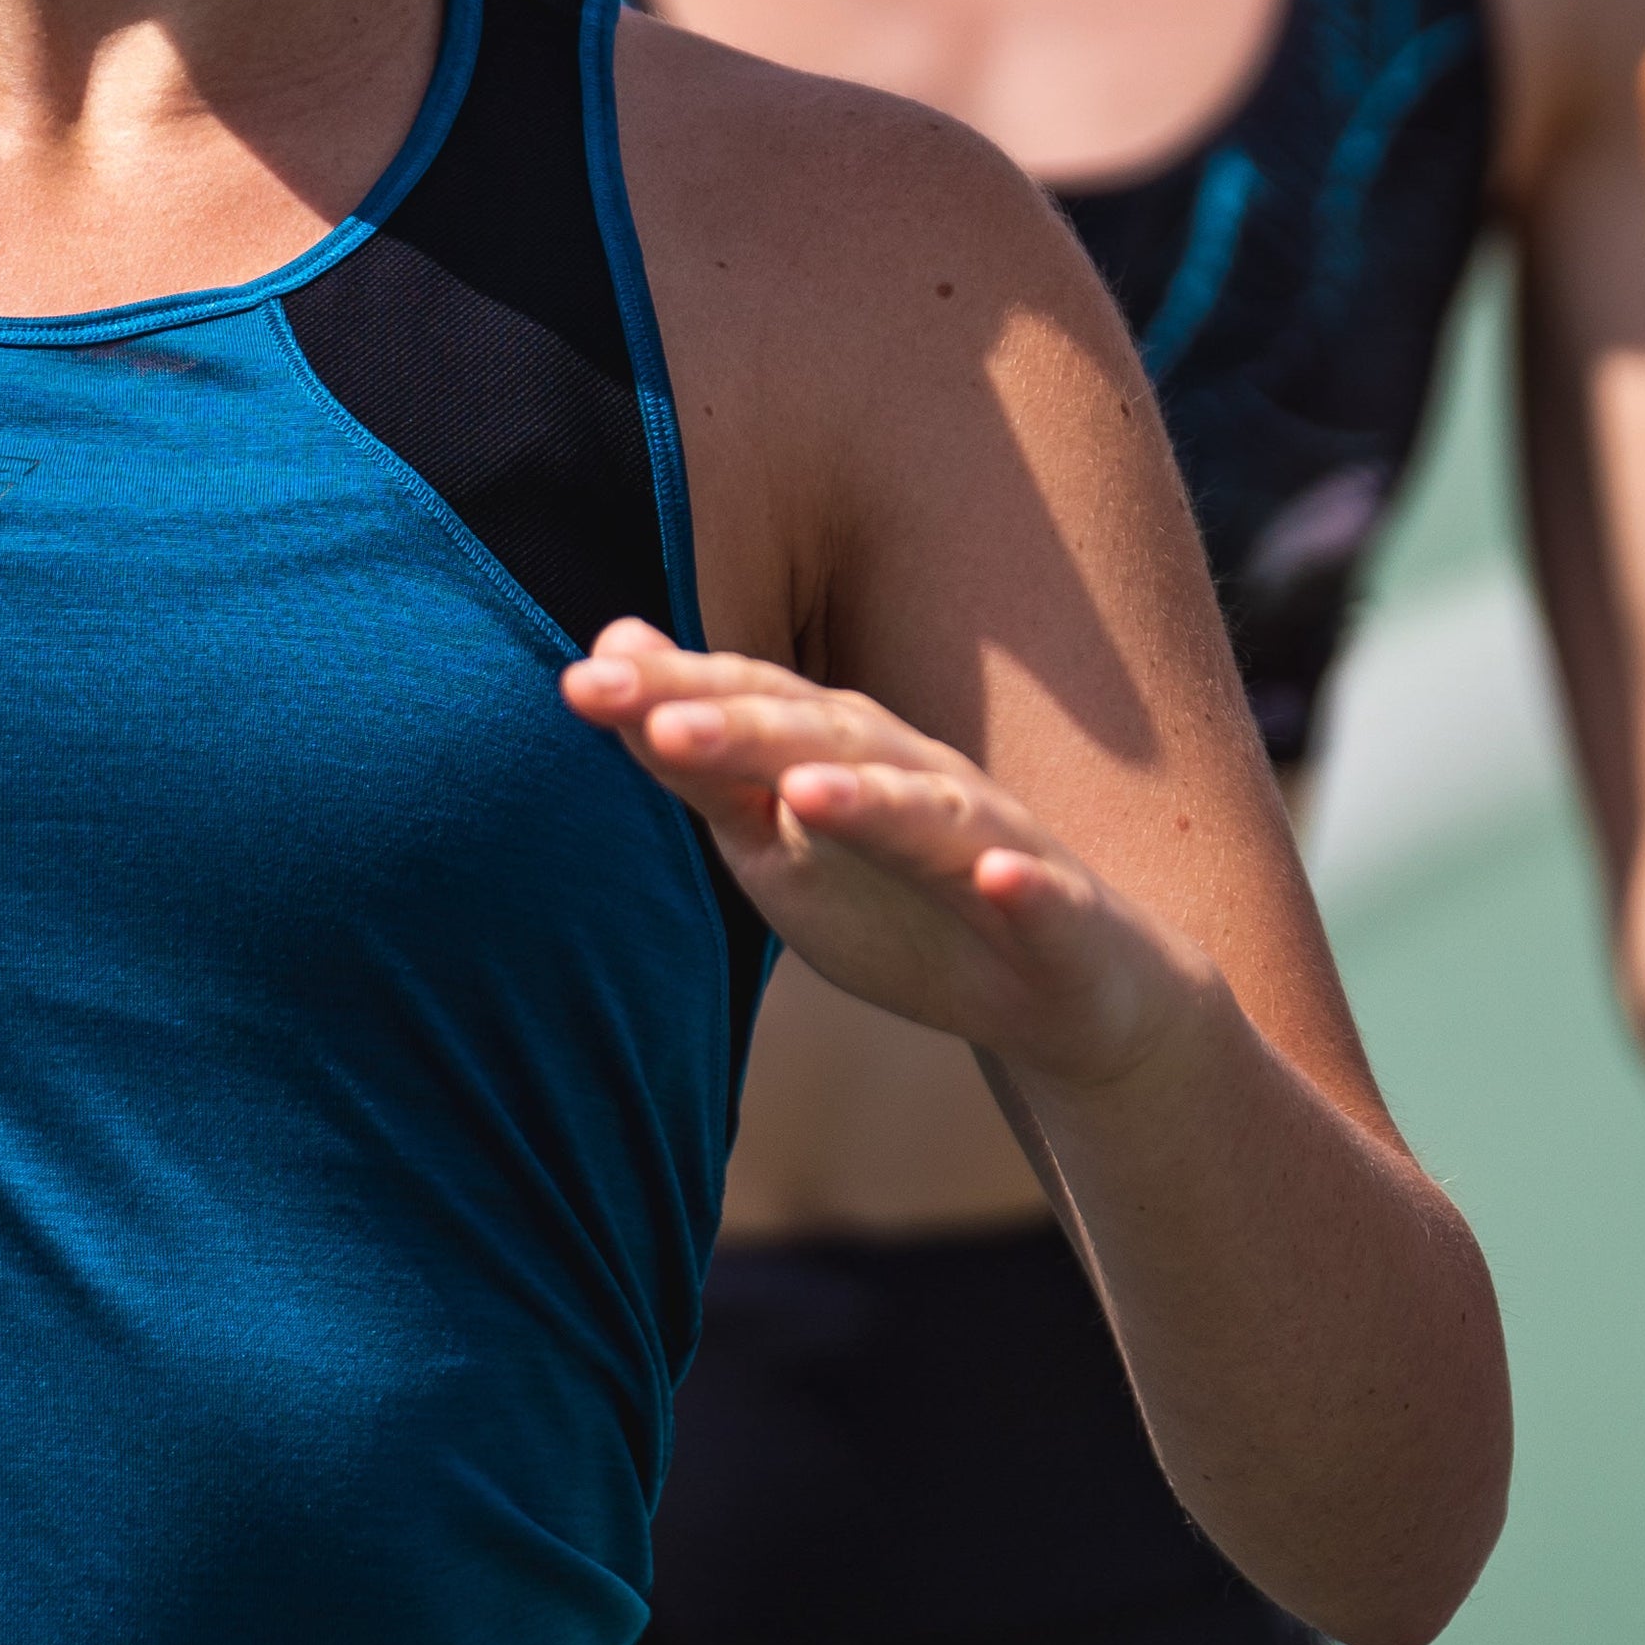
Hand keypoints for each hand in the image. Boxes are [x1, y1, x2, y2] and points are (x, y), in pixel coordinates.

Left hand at [559, 624, 1217, 1091]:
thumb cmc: (902, 901)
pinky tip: (997, 875)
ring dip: (871, 797)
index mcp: (840, 758)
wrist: (1063, 987)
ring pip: (927, 810)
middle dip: (745, 728)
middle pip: (825, 743)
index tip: (581, 682)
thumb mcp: (779, 839)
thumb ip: (698, 760)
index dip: (673, 698)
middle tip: (658, 719)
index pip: (750, 712)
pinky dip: (1020, 882)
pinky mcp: (1055, 913)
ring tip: (803, 790)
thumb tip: (603, 657)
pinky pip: (1037, 895)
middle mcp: (913, 779)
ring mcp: (988, 841)